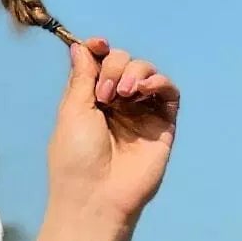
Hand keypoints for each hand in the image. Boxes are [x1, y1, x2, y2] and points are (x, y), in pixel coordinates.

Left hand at [49, 35, 179, 226]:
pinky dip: (159, 81)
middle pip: (122, 62)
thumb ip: (81, 77)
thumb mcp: (72, 112)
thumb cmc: (76, 158)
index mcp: (89, 101)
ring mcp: (141, 113)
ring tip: (123, 94)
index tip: (97, 44)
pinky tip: (145, 89)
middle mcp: (116, 104)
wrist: (96, 196)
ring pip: (146, 71)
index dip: (99, 49)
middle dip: (114, 66)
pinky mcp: (163, 124)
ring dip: (135, 71)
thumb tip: (81, 46)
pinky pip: (169, 92)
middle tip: (104, 94)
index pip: (99, 64)